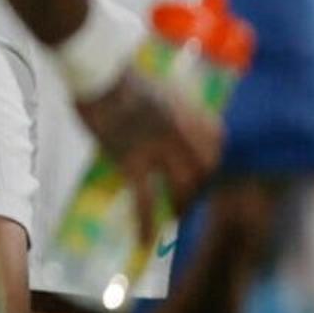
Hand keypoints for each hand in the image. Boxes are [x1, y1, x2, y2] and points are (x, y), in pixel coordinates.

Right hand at [76, 63, 219, 238]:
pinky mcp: (131, 161)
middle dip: (197, 188)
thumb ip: (167, 105)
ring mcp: (159, 149)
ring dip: (179, 207)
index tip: (199, 169)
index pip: (216, 142)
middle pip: (203, 170)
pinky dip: (146, 223)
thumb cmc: (117, 74)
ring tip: (170, 221)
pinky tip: (144, 239)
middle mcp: (183, 132)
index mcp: (190, 110)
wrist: (97, 73)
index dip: (210, 160)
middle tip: (184, 198)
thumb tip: (160, 119)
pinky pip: (145, 199)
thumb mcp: (157, 84)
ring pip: (182, 187)